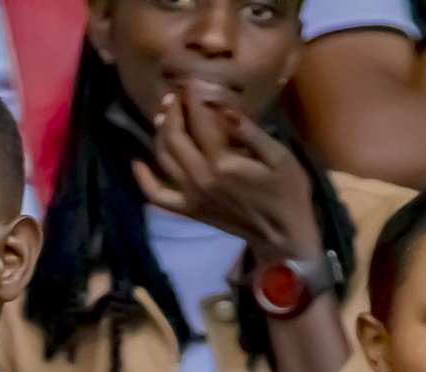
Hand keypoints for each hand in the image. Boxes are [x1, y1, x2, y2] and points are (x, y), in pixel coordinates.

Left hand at [135, 84, 321, 266]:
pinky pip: (157, 195)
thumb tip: (226, 107)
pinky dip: (143, 179)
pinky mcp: (189, 210)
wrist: (283, 237)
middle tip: (177, 93)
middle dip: (174, 110)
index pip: (200, 120)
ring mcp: (191, 196)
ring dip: (160, 132)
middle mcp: (200, 179)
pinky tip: (138, 160)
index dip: (194, 96)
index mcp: (223, 163)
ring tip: (165, 113)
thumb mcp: (279, 158)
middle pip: (175, 136)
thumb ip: (251, 132)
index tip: (192, 80)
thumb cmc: (288, 193)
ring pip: (163, 158)